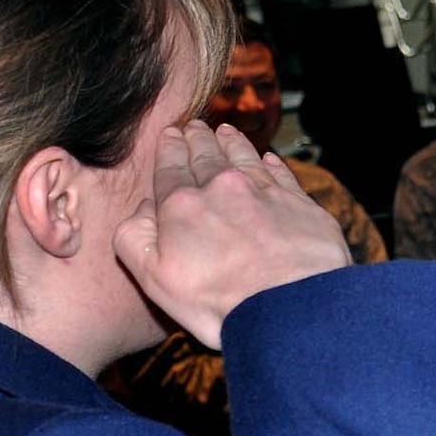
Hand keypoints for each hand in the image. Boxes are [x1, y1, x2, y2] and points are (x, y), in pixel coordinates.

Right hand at [115, 120, 351, 347]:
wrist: (291, 308)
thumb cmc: (219, 303)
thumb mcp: (154, 279)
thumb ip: (135, 238)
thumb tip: (142, 208)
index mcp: (183, 205)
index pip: (171, 168)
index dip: (169, 148)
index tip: (170, 134)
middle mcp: (223, 188)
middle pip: (207, 156)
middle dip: (198, 139)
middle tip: (194, 127)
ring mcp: (265, 193)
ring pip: (244, 157)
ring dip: (232, 142)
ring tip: (225, 132)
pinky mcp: (300, 204)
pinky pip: (281, 173)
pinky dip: (271, 163)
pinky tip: (268, 159)